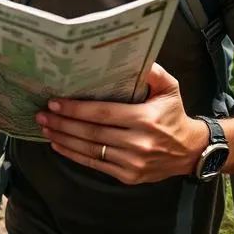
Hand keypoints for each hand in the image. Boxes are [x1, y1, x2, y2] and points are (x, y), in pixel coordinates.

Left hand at [35, 63, 208, 184]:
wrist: (190, 151)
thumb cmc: (174, 114)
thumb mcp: (170, 88)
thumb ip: (152, 72)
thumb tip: (133, 56)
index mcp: (145, 119)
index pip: (103, 113)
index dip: (76, 109)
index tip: (55, 102)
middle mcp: (137, 142)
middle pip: (92, 132)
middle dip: (63, 123)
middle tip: (42, 114)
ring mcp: (132, 162)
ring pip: (90, 150)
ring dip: (64, 139)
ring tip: (45, 127)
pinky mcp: (128, 176)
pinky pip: (96, 164)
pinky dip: (74, 155)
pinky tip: (59, 145)